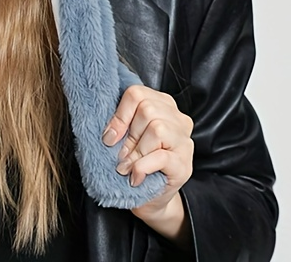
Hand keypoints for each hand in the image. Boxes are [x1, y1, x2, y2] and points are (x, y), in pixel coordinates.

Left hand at [102, 85, 193, 244]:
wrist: (150, 197)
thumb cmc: (136, 162)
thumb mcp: (127, 137)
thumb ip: (121, 122)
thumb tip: (106, 126)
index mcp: (162, 105)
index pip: (137, 94)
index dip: (120, 115)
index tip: (109, 136)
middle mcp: (178, 119)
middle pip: (148, 109)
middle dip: (129, 135)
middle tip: (120, 155)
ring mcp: (184, 142)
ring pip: (157, 129)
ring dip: (135, 152)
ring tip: (126, 166)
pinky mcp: (185, 164)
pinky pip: (161, 156)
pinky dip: (142, 167)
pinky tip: (135, 177)